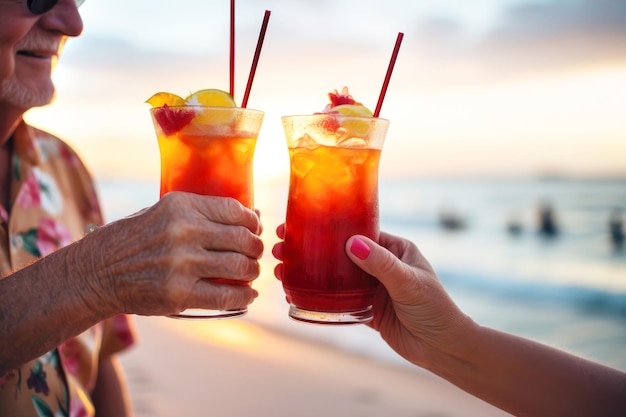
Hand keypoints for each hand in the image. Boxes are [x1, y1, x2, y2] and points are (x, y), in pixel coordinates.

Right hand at [84, 192, 263, 315]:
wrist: (96, 273)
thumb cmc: (134, 241)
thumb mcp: (162, 213)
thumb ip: (201, 214)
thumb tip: (251, 216)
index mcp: (180, 206)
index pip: (235, 210)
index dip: (253, 222)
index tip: (255, 229)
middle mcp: (183, 231)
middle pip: (243, 239)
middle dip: (256, 248)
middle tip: (254, 254)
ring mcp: (182, 264)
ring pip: (241, 267)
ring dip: (252, 272)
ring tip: (249, 273)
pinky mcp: (179, 294)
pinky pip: (227, 297)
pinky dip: (244, 297)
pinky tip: (247, 294)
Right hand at [272, 225, 471, 368]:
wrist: (443, 349)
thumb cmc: (435, 310)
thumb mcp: (409, 283)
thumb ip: (381, 264)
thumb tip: (351, 242)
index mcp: (394, 249)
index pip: (357, 231)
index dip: (329, 226)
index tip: (303, 221)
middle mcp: (380, 264)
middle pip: (338, 251)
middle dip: (310, 247)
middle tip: (282, 245)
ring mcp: (371, 287)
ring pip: (334, 275)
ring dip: (309, 271)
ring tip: (281, 268)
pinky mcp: (365, 308)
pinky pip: (337, 299)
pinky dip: (317, 296)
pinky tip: (295, 292)